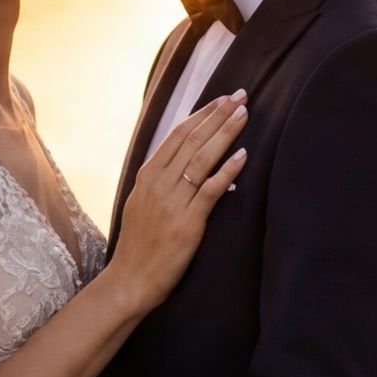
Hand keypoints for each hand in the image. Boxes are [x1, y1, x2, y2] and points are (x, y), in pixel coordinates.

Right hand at [107, 92, 248, 310]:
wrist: (131, 279)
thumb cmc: (140, 245)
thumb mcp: (141, 203)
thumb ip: (160, 180)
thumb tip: (183, 161)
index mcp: (147, 175)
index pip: (177, 135)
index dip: (202, 114)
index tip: (222, 100)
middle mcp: (158, 183)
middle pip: (192, 140)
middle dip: (218, 115)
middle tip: (241, 96)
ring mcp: (172, 202)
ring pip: (202, 158)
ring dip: (225, 134)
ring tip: (244, 115)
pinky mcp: (187, 223)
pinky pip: (210, 190)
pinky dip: (227, 170)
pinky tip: (243, 155)